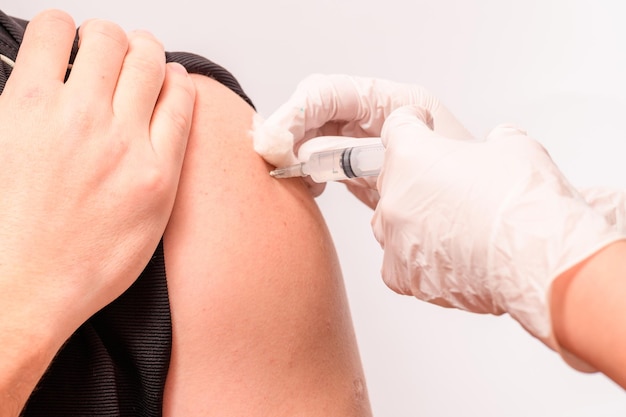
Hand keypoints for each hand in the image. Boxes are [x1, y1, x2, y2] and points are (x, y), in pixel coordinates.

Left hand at [0, 10, 195, 337]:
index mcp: (156, 170)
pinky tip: (54, 43)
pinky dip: (56, 30)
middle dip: (141, 50)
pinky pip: (49, 38)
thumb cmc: (81, 267)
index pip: (180, 96)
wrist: (22, 291)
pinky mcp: (22, 107)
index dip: (173, 79)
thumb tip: (162, 130)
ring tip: (89, 48)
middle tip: (126, 59)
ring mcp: (74, 119)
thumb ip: (163, 172)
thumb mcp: (149, 228)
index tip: (165, 78)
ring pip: (105, 39)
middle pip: (147, 58)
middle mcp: (122, 138)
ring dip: (102, 37)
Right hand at [253, 74, 470, 203]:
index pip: (329, 93)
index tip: (275, 140)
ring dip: (297, 156)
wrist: (483, 231)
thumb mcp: (413, 161)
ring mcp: (367, 147)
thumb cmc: (466, 189)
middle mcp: (375, 120)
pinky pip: (326, 167)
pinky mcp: (363, 175)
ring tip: (291, 175)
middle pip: (316, 113)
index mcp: (391, 102)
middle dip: (290, 133)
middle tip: (274, 160)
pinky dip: (310, 175)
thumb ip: (359, 152)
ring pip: (316, 140)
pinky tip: (309, 187)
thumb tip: (313, 150)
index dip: (297, 112)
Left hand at [371, 106, 624, 352]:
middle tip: (450, 187)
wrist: (536, 260)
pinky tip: (446, 257)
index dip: (413, 123)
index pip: (397, 127)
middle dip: (417, 179)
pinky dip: (417, 260)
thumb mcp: (516, 148)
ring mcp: (394, 237)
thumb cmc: (524, 204)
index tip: (419, 125)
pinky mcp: (401, 274)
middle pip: (394, 179)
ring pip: (391, 223)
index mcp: (411, 155)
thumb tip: (498, 142)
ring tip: (450, 227)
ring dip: (413, 221)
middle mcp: (394, 196)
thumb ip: (495, 140)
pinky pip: (398, 263)